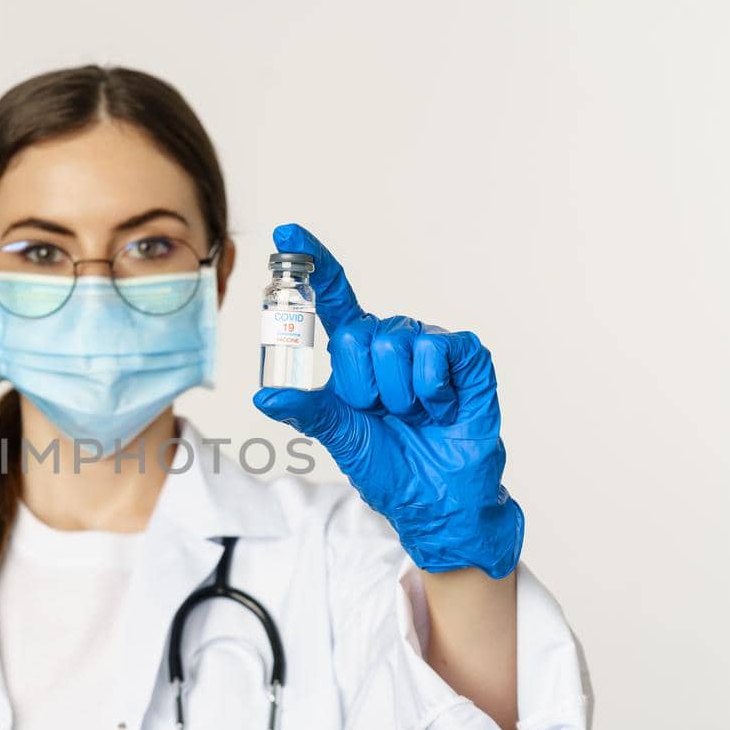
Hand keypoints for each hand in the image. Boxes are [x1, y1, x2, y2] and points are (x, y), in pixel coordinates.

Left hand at [252, 222, 523, 578]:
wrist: (433, 497)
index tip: (286, 232)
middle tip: (384, 414)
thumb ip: (306, 410)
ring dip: (398, 394)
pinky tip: (441, 407)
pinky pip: (436, 350)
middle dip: (363, 387)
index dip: (311, 262)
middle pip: (357, 334)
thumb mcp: (339, 436)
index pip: (332, 296)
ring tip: (414, 415)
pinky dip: (432, 389)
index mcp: (357, 351)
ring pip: (395, 343)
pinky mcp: (466, 354)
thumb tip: (263, 396)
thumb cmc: (388, 464)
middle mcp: (391, 338)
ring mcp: (429, 342)